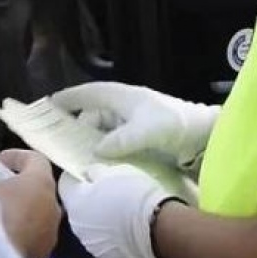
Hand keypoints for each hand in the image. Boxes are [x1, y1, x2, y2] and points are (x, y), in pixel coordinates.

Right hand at [0, 150, 61, 257]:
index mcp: (41, 183)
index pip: (36, 160)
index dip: (17, 156)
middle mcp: (53, 205)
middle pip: (38, 188)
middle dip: (19, 186)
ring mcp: (52, 231)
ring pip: (37, 214)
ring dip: (21, 211)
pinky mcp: (44, 253)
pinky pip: (33, 235)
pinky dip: (20, 231)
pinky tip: (0, 236)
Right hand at [50, 82, 219, 169]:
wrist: (207, 136)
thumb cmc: (177, 125)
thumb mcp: (147, 131)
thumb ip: (120, 140)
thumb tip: (95, 151)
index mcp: (125, 97)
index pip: (90, 93)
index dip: (70, 98)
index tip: (49, 105)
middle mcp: (128, 108)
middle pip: (95, 114)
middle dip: (78, 126)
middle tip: (61, 143)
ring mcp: (136, 123)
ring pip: (106, 130)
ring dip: (93, 141)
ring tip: (78, 156)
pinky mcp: (144, 138)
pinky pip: (118, 142)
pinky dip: (108, 150)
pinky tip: (102, 163)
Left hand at [58, 164, 182, 257]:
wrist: (156, 229)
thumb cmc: (135, 195)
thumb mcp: (115, 172)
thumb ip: (96, 173)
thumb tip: (89, 174)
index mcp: (75, 202)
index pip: (65, 184)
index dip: (79, 178)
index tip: (93, 176)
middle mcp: (76, 226)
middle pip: (76, 208)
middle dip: (88, 201)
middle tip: (109, 194)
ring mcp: (90, 245)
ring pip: (89, 227)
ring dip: (98, 220)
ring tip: (121, 215)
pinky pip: (104, 242)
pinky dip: (110, 236)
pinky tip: (126, 231)